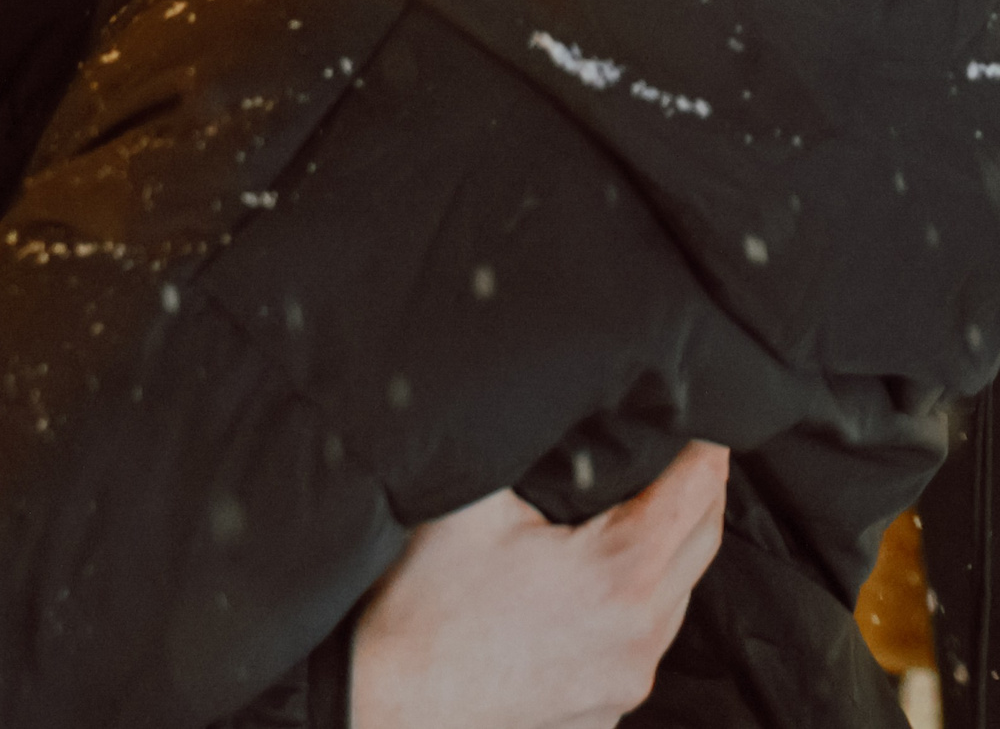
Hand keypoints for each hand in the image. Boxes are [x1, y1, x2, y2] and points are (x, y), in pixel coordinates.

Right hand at [350, 441, 729, 728]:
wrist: (391, 706)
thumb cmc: (422, 608)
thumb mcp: (468, 502)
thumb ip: (522, 448)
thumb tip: (548, 401)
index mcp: (619, 576)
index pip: (693, 496)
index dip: (705, 448)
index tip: (707, 415)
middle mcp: (640, 637)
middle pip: (703, 546)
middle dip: (702, 490)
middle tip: (694, 445)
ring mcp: (626, 682)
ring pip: (676, 599)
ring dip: (672, 547)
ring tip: (648, 503)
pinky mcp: (604, 709)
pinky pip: (644, 642)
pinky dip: (641, 599)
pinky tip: (602, 577)